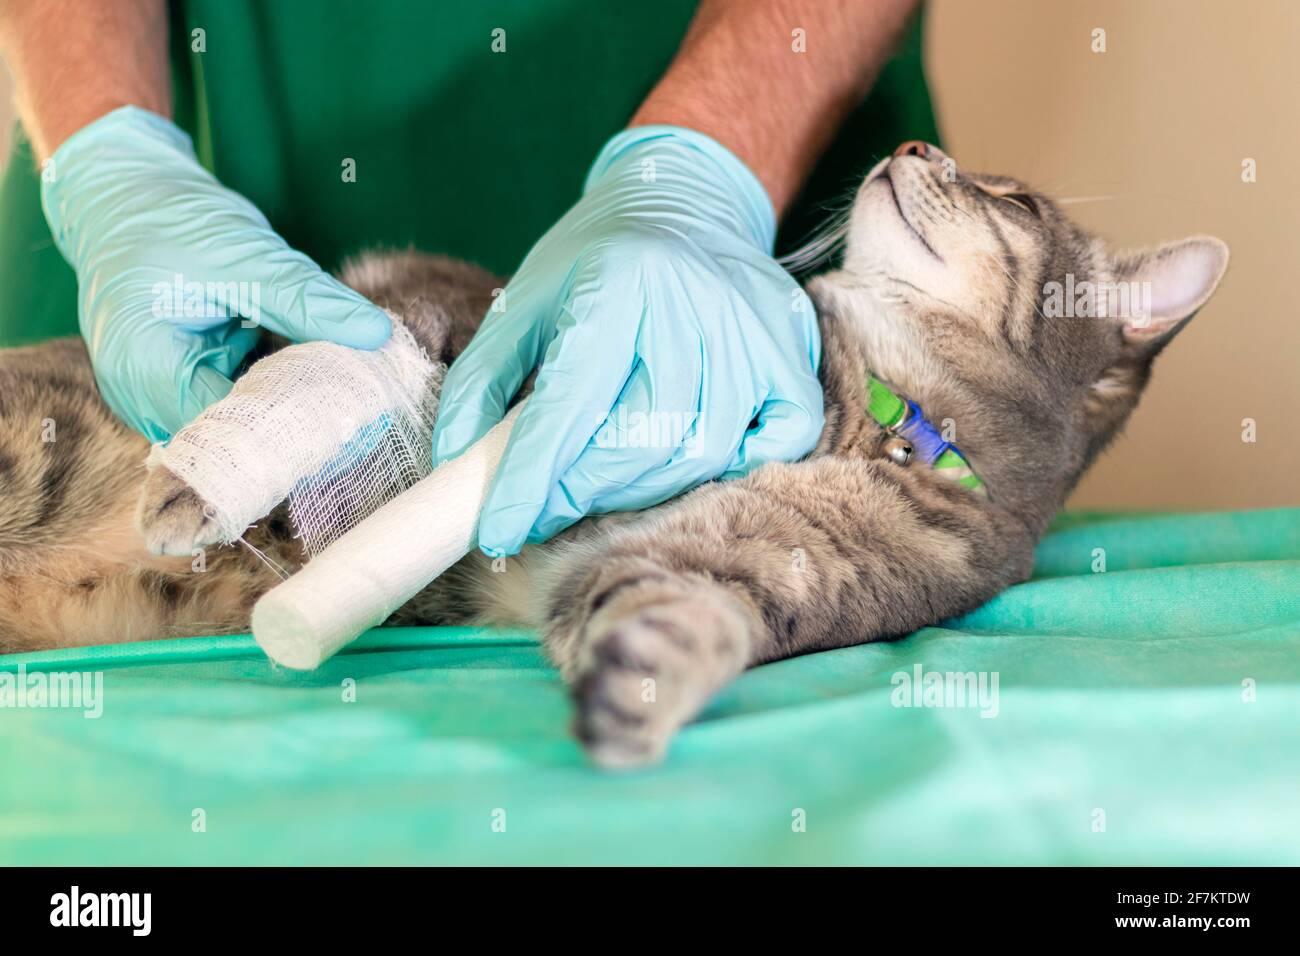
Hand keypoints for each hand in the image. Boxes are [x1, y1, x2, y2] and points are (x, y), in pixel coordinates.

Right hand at [41, 106, 390, 441]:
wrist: (122, 193)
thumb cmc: (169, 218)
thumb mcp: (246, 255)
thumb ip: (308, 302)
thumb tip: (376, 335)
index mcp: (145, 369)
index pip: (232, 428)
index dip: (295, 423)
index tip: (356, 408)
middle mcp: (141, 396)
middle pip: (233, 435)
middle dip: (296, 419)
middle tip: (362, 400)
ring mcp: (155, 394)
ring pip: (236, 422)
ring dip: (286, 404)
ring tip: (343, 387)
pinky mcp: (178, 382)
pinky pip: (232, 400)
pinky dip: (269, 387)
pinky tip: (309, 372)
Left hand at [432, 126, 822, 555]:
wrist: (686, 200)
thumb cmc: (594, 260)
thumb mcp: (522, 302)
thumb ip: (480, 382)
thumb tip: (456, 467)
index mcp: (619, 282)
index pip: (571, 405)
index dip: (531, 479)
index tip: (499, 532)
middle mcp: (694, 305)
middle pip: (641, 441)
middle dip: (581, 492)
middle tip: (546, 506)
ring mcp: (753, 333)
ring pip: (701, 453)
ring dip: (642, 489)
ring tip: (600, 484)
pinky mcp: (793, 355)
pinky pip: (776, 442)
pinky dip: (732, 467)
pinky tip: (685, 457)